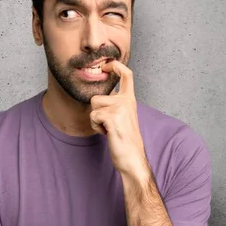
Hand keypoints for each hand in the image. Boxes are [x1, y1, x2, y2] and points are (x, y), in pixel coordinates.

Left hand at [90, 60, 147, 177]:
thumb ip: (117, 104)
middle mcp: (126, 101)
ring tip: (109, 129)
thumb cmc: (125, 140)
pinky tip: (108, 134)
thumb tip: (100, 97)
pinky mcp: (113, 118)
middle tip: (109, 125)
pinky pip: (93, 117)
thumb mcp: (124, 117)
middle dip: (96, 112)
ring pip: (93, 107)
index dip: (115, 66)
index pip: (126, 74)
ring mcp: (120, 109)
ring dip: (96, 120)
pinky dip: (96, 128)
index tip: (106, 66)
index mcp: (130, 100)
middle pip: (97, 97)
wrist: (132, 159)